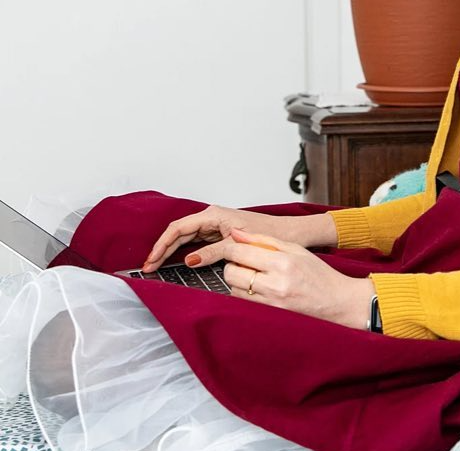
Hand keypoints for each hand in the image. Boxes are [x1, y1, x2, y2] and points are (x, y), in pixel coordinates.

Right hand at [143, 205, 284, 272]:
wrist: (287, 234)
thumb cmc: (268, 234)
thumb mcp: (238, 245)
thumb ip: (214, 252)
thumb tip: (190, 260)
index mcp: (214, 215)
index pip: (179, 228)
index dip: (162, 244)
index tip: (152, 260)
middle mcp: (212, 217)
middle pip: (178, 232)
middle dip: (162, 249)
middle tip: (148, 267)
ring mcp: (214, 225)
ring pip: (185, 237)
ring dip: (170, 250)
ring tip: (156, 266)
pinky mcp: (219, 234)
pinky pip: (194, 241)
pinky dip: (182, 251)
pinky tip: (174, 262)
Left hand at [220, 228, 375, 329]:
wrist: (337, 302)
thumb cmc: (319, 275)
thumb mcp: (295, 248)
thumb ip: (264, 239)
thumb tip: (237, 234)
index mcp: (283, 262)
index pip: (241, 253)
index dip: (230, 248)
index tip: (230, 247)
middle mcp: (275, 284)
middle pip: (232, 274)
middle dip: (231, 265)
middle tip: (241, 261)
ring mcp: (272, 303)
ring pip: (235, 290)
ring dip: (237, 281)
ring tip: (252, 275)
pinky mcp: (270, 315)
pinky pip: (244, 303)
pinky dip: (245, 294)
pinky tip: (257, 288)